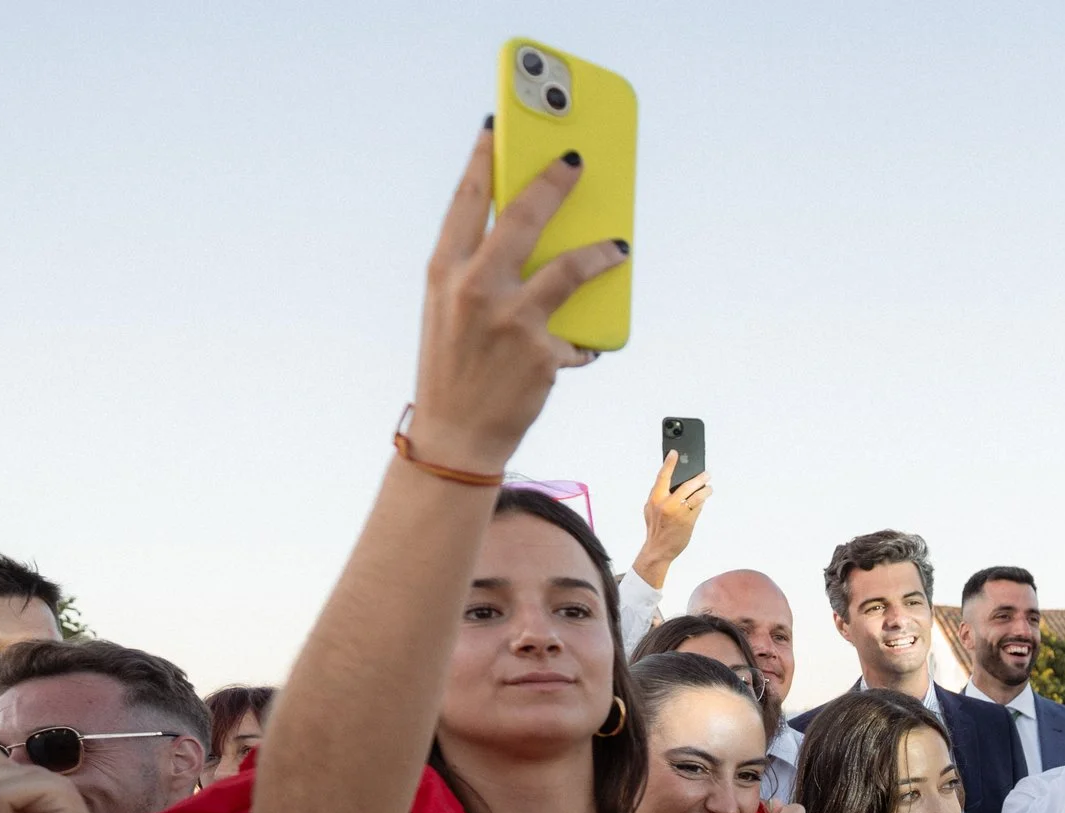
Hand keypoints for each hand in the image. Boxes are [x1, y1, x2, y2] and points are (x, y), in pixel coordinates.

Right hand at [406, 125, 628, 475]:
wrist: (455, 434)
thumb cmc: (456, 364)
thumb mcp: (450, 309)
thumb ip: (480, 270)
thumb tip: (539, 237)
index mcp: (443, 271)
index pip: (465, 200)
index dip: (483, 159)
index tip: (498, 126)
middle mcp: (474, 288)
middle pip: (522, 216)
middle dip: (554, 181)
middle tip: (576, 158)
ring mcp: (511, 320)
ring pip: (570, 268)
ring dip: (601, 253)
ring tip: (620, 247)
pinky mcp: (543, 353)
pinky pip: (579, 332)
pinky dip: (584, 338)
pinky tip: (584, 343)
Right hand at [633, 451, 711, 586]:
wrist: (658, 550)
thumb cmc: (655, 529)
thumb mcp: (651, 509)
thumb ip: (659, 496)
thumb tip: (671, 484)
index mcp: (655, 498)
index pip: (662, 477)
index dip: (669, 463)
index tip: (674, 453)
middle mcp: (667, 504)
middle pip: (686, 485)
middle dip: (699, 478)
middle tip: (706, 474)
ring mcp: (678, 512)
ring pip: (696, 496)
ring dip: (705, 490)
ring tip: (709, 487)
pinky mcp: (688, 521)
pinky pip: (698, 507)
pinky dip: (702, 502)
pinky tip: (704, 499)